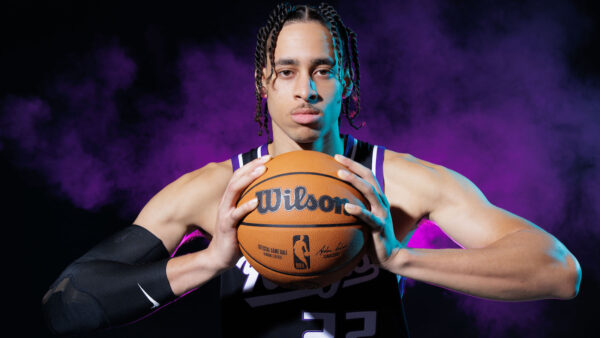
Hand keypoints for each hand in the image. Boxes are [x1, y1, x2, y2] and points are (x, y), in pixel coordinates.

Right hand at [206, 155, 270, 271]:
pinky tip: (257, 202)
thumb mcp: (248, 221)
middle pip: (237, 177)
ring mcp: (225, 212)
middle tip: (267, 159)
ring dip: (248, 178)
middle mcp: (226, 202)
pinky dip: (246, 206)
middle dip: (251, 166)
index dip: (253, 164)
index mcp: (232, 199)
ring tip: (261, 171)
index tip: (269, 157)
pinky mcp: (226, 225)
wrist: (220, 256)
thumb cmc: (238, 238)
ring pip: (234, 190)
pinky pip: (235, 214)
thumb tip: (282, 206)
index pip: (241, 175)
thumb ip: (258, 212)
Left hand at [334, 154, 402, 269]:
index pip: (366, 175)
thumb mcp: (364, 219)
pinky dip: (358, 210)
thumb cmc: (374, 237)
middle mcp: (381, 201)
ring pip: (369, 192)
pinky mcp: (380, 227)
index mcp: (377, 198)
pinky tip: (347, 207)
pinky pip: (368, 217)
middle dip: (353, 166)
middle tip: (337, 159)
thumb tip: (332, 202)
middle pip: (368, 177)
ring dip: (355, 181)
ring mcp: (381, 213)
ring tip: (340, 174)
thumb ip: (354, 208)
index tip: (337, 156)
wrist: (390, 255)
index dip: (353, 164)